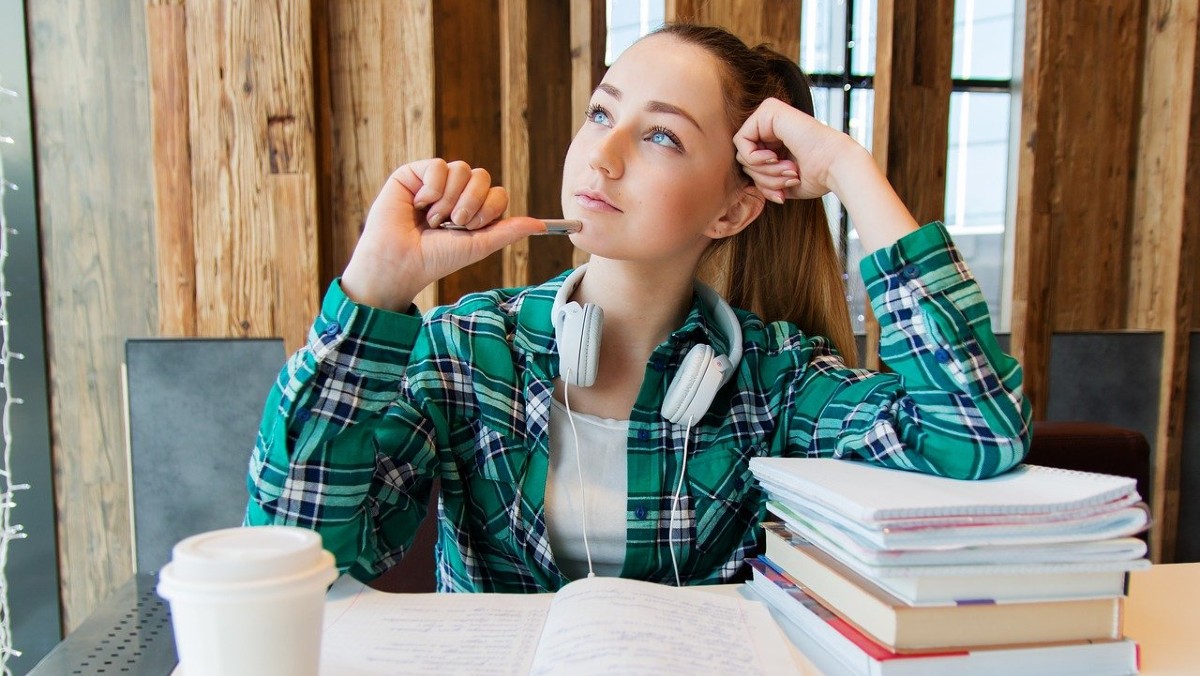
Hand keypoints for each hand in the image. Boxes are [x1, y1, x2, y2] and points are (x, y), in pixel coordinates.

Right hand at [341, 159, 544, 310]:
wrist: (401, 262)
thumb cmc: (436, 258)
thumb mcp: (479, 246)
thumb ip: (508, 231)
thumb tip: (542, 224)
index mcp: (473, 209)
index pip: (497, 193)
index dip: (490, 208)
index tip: (473, 228)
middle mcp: (456, 193)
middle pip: (482, 177)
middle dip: (471, 204)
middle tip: (453, 224)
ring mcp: (435, 182)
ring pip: (461, 170)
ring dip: (449, 201)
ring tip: (432, 220)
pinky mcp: (413, 174)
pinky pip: (439, 166)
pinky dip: (432, 190)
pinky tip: (418, 205)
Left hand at [733, 97, 858, 203]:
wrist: (835, 166)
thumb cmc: (817, 176)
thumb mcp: (781, 183)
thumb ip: (762, 179)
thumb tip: (747, 185)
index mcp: (776, 139)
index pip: (751, 167)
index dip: (763, 185)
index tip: (782, 194)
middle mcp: (772, 123)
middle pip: (745, 161)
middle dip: (763, 178)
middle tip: (788, 179)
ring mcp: (770, 114)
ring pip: (742, 153)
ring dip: (763, 171)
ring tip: (789, 170)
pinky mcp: (768, 110)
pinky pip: (741, 141)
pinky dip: (754, 158)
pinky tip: (775, 158)